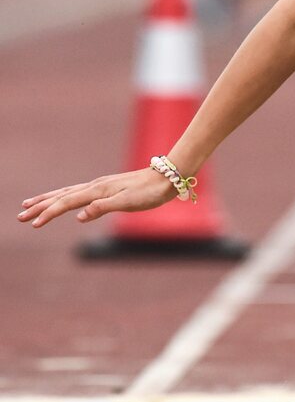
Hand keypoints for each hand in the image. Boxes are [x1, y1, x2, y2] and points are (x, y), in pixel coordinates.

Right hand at [17, 169, 177, 228]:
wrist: (168, 176)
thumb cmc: (150, 192)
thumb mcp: (128, 202)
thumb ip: (102, 207)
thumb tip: (78, 216)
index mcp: (97, 190)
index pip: (66, 203)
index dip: (49, 213)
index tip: (33, 224)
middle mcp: (96, 186)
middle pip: (62, 196)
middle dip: (41, 206)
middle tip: (20, 216)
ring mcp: (101, 185)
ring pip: (68, 193)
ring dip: (49, 200)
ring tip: (32, 205)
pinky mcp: (108, 187)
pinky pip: (79, 192)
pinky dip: (66, 196)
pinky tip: (66, 200)